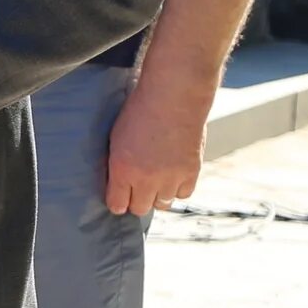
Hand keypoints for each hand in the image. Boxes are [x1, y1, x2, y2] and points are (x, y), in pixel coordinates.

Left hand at [104, 76, 206, 215]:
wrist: (173, 98)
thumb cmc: (138, 111)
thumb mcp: (116, 138)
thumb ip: (117, 163)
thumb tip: (117, 182)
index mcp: (122, 170)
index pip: (117, 205)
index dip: (117, 203)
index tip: (118, 199)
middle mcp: (146, 179)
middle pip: (140, 209)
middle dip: (136, 201)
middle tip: (137, 191)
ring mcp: (171, 177)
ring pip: (163, 204)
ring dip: (158, 195)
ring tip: (156, 182)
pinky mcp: (192, 172)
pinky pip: (183, 194)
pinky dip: (178, 189)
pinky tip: (173, 177)